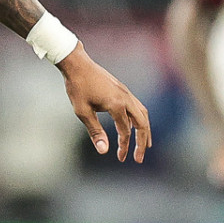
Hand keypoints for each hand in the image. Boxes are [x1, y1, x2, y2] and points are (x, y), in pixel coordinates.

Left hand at [58, 44, 151, 162]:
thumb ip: (95, 131)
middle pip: (142, 124)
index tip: (121, 158)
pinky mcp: (123, 90)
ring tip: (146, 144)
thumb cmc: (77, 87)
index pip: (125, 131)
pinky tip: (134, 126)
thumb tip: (103, 151)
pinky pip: (137, 106)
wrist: (77, 64)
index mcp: (116, 104)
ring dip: (145, 130)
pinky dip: (140, 119)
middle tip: (139, 158)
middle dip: (142, 142)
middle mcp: (125, 98)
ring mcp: (126, 93)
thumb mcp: (82, 112)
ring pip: (143, 114)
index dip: (124, 147)